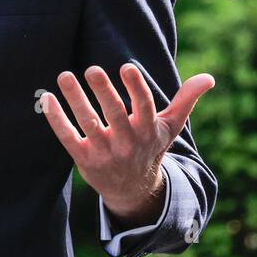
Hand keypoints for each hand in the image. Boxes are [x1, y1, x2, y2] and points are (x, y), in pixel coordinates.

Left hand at [41, 63, 214, 224]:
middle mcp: (127, 143)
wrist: (133, 189)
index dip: (136, 88)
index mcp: (148, 131)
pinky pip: (68, 138)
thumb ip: (186, 99)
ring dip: (75, 100)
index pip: (143, 107)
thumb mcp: (170, 127)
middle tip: (92, 69)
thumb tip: (209, 78)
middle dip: (104, 92)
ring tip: (64, 76)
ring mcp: (105, 152)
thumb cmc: (151, 147)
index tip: (126, 67)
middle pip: (114, 115)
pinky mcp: (84, 160)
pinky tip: (47, 98)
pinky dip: (56, 120)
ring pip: (88, 124)